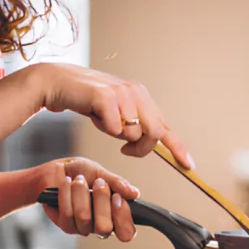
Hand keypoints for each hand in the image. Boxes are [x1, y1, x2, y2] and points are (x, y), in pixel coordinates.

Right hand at [31, 63, 193, 168]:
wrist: (60, 84)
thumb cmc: (88, 101)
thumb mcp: (117, 114)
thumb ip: (134, 126)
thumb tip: (149, 145)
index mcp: (142, 97)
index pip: (165, 126)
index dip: (177, 147)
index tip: (189, 165)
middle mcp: (136, 92)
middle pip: (154, 133)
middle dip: (140, 148)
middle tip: (124, 149)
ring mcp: (123, 93)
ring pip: (133, 133)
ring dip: (115, 135)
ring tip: (102, 120)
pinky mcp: (106, 96)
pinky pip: (115, 128)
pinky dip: (104, 128)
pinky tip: (95, 115)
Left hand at [34, 157, 138, 241]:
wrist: (57, 170)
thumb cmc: (81, 172)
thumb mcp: (101, 173)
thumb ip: (117, 183)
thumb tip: (134, 193)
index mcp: (114, 214)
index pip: (126, 232)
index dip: (123, 218)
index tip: (117, 198)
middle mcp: (99, 225)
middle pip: (105, 228)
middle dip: (101, 201)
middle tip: (98, 183)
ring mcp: (82, 227)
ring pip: (84, 218)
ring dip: (82, 193)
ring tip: (79, 179)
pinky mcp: (65, 224)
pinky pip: (68, 213)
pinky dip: (67, 194)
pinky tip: (67, 183)